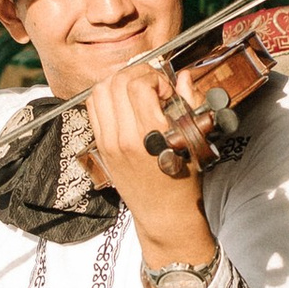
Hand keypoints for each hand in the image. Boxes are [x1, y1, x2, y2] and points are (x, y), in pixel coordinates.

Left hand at [81, 60, 216, 287]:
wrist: (164, 213)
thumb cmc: (183, 180)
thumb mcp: (195, 140)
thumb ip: (190, 103)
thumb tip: (184, 77)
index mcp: (150, 135)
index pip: (138, 85)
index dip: (155, 78)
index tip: (167, 90)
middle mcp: (123, 137)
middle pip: (116, 82)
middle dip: (137, 74)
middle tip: (153, 85)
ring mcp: (108, 142)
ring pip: (99, 91)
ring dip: (119, 82)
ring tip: (137, 91)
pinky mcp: (101, 146)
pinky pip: (93, 108)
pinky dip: (106, 97)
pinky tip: (124, 103)